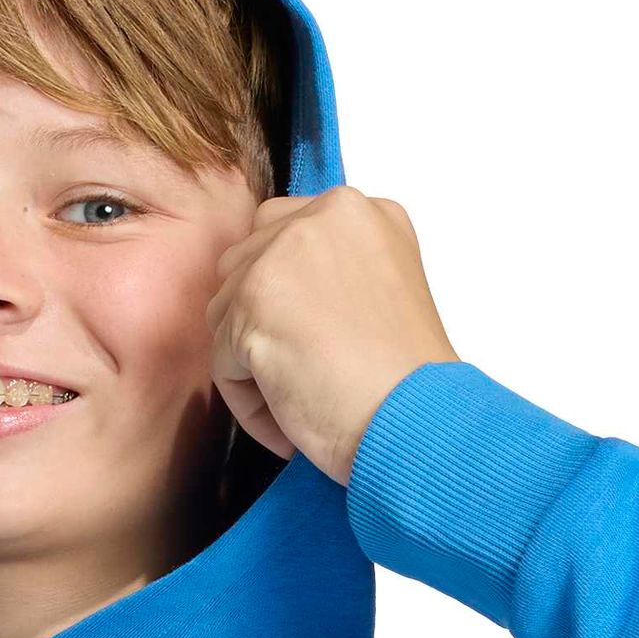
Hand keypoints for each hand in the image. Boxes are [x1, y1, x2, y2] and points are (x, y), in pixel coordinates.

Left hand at [205, 184, 458, 486]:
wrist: (415, 421)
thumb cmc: (405, 381)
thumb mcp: (381, 292)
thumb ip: (327, 276)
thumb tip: (270, 299)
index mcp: (359, 212)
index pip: (279, 233)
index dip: (281, 296)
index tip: (307, 342)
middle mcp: (321, 217)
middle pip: (241, 267)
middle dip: (255, 326)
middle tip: (297, 376)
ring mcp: (283, 254)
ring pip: (224, 315)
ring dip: (250, 367)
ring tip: (301, 403)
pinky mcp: (250, 302)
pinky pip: (222, 363)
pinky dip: (248, 405)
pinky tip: (290, 425)